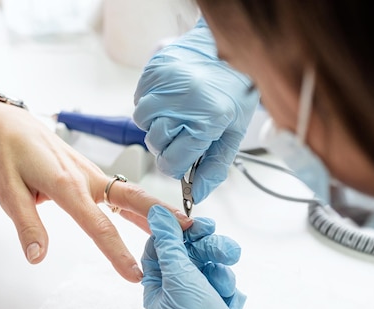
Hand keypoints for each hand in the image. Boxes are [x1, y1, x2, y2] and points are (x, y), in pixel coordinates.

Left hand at [0, 99, 193, 282]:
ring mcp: (94, 174)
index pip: (98, 224)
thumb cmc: (9, 156)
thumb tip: (38, 257)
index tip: (135, 273)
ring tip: (186, 228)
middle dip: (162, 218)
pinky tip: (153, 220)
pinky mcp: (94, 175)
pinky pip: (124, 191)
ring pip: (134, 193)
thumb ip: (27, 225)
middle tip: (190, 234)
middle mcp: (88, 178)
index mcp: (66, 184)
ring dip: (159, 211)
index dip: (118, 251)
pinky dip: (143, 206)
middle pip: (133, 198)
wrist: (12, 124)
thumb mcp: (9, 193)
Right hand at [133, 18, 259, 202]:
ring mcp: (165, 84)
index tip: (183, 159)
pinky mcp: (153, 71)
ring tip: (176, 113)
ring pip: (143, 122)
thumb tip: (197, 195)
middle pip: (155, 144)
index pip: (172, 163)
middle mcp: (182, 102)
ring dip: (156, 123)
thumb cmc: (234, 89)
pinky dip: (151, 104)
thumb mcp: (233, 132)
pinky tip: (169, 98)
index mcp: (206, 120)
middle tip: (184, 132)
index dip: (177, 166)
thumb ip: (215, 166)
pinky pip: (139, 99)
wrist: (228, 49)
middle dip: (167, 144)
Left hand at [142, 205, 259, 308]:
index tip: (195, 225)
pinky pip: (222, 284)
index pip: (161, 246)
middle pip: (189, 254)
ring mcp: (195, 299)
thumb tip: (155, 214)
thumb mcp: (179, 277)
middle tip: (225, 250)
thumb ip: (169, 244)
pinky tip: (228, 302)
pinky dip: (227, 291)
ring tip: (224, 288)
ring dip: (221, 274)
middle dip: (209, 251)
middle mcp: (173, 291)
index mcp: (156, 285)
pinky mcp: (215, 306)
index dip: (178, 232)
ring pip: (210, 267)